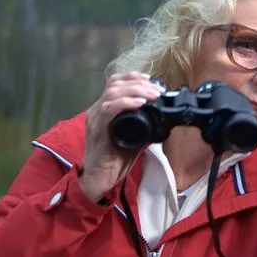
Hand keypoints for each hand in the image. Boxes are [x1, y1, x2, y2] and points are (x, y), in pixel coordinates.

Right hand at [79, 72, 165, 200]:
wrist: (98, 179)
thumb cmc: (113, 161)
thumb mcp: (132, 139)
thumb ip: (142, 127)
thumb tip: (160, 120)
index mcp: (104, 109)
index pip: (114, 83)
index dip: (132, 77)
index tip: (150, 79)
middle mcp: (97, 110)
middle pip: (115, 84)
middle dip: (139, 83)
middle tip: (157, 90)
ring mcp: (96, 118)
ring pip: (113, 93)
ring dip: (136, 90)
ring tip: (152, 95)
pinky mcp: (98, 129)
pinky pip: (109, 109)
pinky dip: (125, 103)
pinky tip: (139, 104)